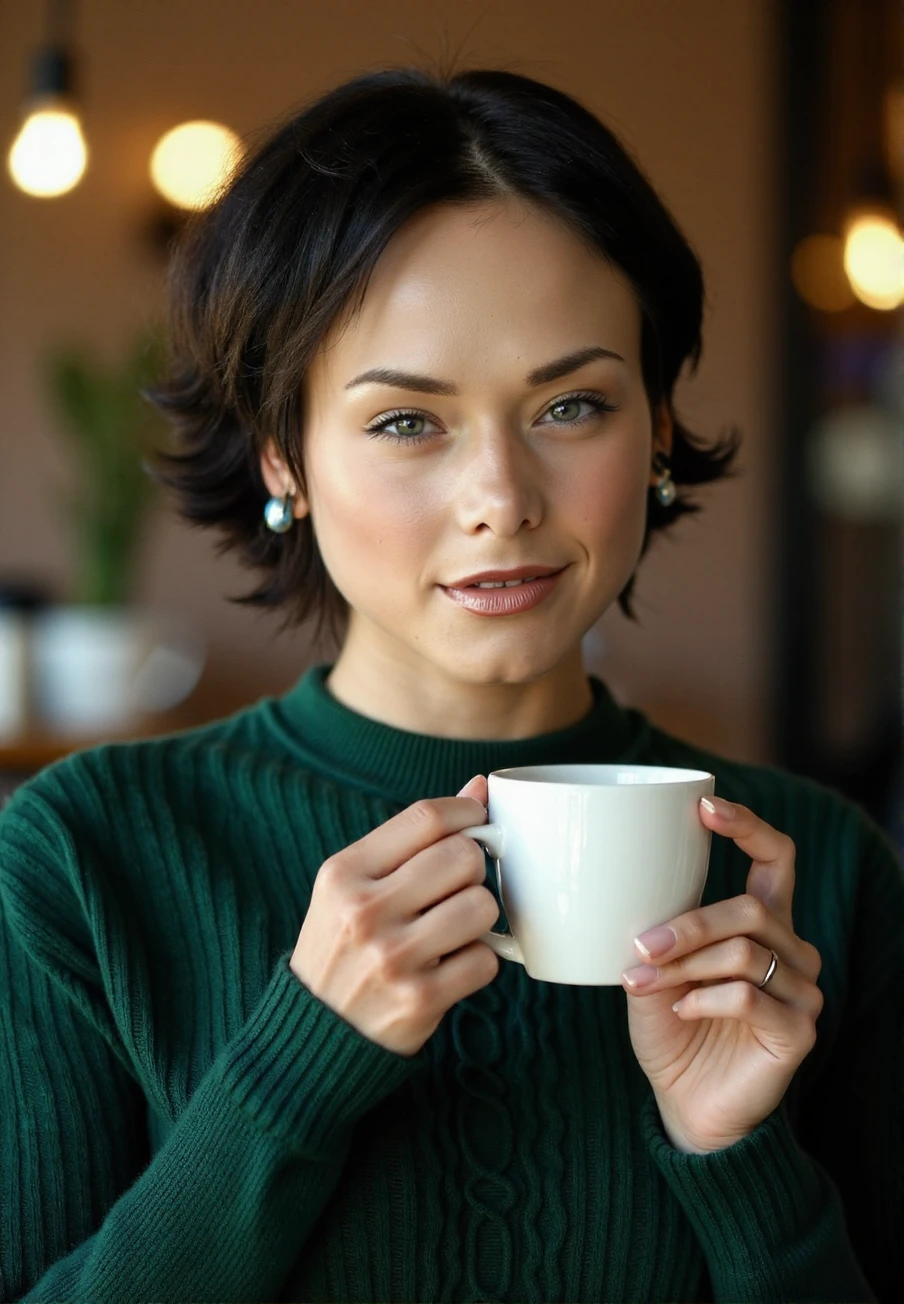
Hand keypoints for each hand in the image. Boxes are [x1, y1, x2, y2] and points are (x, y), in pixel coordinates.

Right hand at [290, 775, 498, 1056]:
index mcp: (343, 872)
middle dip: (473, 868)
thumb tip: (478, 787)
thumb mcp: (355, 885)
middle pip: (463, 857)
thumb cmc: (344, 945)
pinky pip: (486, 959)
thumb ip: (414, 837)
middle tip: (457, 887)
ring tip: (455, 928)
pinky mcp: (420, 1000)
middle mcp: (363, 911)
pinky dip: (479, 961)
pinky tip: (452, 965)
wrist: (315, 1035)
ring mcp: (391, 957)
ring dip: (480, 917)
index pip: (426, 817)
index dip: (467, 812)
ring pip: (482, 906)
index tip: (478, 822)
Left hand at [620, 796, 823, 1153]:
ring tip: (647, 982)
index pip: (776, 858)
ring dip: (688, 965)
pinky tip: (680, 1011)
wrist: (686, 1105)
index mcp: (762, 924)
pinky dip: (703, 999)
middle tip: (642, 944)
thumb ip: (656, 932)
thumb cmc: (671, 1030)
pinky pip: (750, 996)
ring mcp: (802, 991)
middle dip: (689, 924)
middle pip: (751, 907)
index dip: (748, 826)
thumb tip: (630, 892)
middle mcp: (792, 949)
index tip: (706, 806)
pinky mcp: (799, 1031)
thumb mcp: (653, 970)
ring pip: (746, 952)